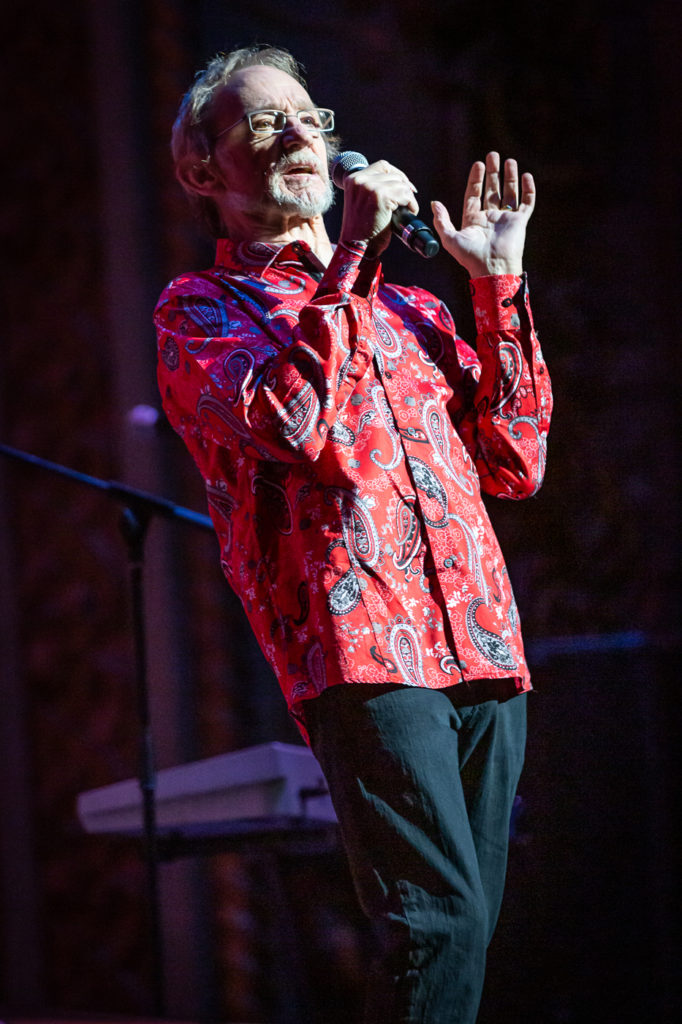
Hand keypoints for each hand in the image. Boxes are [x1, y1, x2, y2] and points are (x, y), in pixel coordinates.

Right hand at [339, 160, 418, 256]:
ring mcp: (370, 187)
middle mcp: (360, 180)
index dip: (396, 174)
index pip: (381, 166)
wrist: (356, 248)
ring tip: (406, 210)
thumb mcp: (361, 203)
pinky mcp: (381, 196)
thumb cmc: (361, 231)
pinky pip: (405, 195)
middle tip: (408, 201)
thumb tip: (396, 181)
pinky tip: (410, 212)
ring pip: (401, 185)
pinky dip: (411, 204)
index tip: (405, 186)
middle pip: (393, 175)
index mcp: (352, 179)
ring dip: (408, 198)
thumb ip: (371, 189)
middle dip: (404, 187)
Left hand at [431, 152, 534, 276]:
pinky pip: (526, 203)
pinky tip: (526, 176)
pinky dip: (528, 190)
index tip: (478, 165)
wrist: (492, 269)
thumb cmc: (470, 257)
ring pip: (509, 193)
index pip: (474, 195)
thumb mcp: (450, 239)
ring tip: (509, 161)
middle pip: (491, 190)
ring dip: (509, 177)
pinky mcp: (520, 222)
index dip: (475, 180)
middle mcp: (490, 218)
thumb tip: (435, 203)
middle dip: (492, 173)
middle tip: (492, 155)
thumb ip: (441, 221)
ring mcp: (505, 219)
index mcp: (474, 220)